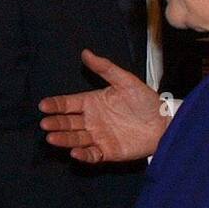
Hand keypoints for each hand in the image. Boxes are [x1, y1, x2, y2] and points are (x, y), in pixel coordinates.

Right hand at [39, 49, 167, 162]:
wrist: (165, 122)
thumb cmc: (145, 100)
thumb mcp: (125, 81)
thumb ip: (105, 68)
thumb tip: (85, 53)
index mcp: (92, 102)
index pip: (68, 104)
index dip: (55, 105)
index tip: (43, 105)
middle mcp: (91, 120)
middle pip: (68, 122)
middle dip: (56, 123)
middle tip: (45, 124)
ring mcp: (98, 137)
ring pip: (76, 139)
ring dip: (63, 139)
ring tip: (52, 138)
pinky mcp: (107, 152)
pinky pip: (91, 155)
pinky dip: (82, 154)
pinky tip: (74, 152)